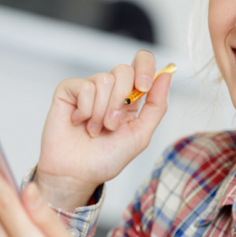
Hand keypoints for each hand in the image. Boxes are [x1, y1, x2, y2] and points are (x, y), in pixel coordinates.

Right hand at [36, 50, 172, 209]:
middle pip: (124, 70)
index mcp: (130, 95)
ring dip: (101, 112)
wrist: (77, 174)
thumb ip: (157, 105)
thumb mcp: (140, 134)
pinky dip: (85, 110)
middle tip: (112, 125)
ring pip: (104, 79)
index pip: (142, 62)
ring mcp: (89, 87)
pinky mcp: (68, 90)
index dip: (145, 67)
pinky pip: (84, 87)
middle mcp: (110, 88)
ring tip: (94, 129)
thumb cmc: (107, 157)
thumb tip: (167, 74)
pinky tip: (78, 122)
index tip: (143, 87)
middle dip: (120, 102)